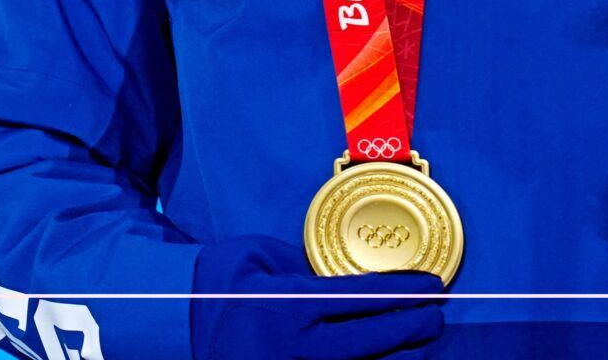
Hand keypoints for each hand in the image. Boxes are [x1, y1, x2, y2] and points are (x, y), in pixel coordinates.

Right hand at [190, 234, 445, 359]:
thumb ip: (302, 265)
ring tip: (422, 345)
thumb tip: (349, 279)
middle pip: (371, 343)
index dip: (402, 294)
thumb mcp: (254, 256)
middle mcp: (292, 350)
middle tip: (437, 317)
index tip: (431, 288)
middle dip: (412, 329)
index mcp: (284, 308)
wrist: (169, 328)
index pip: (359, 299)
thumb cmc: (213, 285)